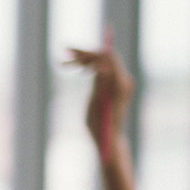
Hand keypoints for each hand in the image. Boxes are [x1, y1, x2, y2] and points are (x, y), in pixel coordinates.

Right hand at [66, 29, 133, 159]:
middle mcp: (124, 80)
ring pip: (102, 62)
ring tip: (65, 63)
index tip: (71, 53)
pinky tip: (77, 70)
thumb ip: (100, 84)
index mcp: (120, 84)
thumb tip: (101, 65)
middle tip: (65, 52)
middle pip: (105, 58)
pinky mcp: (116, 85)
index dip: (90, 53)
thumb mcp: (96, 104)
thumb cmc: (101, 125)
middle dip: (85, 54)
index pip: (108, 58)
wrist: (109, 137)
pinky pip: (103, 70)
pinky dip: (90, 68)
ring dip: (85, 60)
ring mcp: (121, 82)